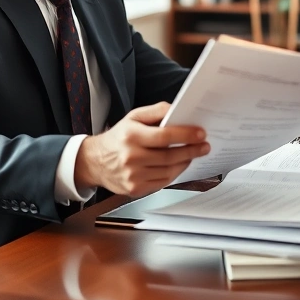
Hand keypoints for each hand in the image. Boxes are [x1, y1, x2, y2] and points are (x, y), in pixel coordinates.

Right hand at [74, 102, 208, 196]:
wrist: (95, 162)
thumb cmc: (118, 137)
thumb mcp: (133, 117)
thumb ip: (156, 111)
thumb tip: (177, 110)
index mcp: (131, 136)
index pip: (164, 136)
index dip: (185, 135)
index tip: (200, 133)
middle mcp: (131, 157)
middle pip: (169, 156)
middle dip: (191, 150)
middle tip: (204, 146)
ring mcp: (133, 175)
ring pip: (168, 171)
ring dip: (185, 162)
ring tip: (193, 154)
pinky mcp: (135, 189)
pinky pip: (162, 182)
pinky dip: (175, 174)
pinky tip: (179, 165)